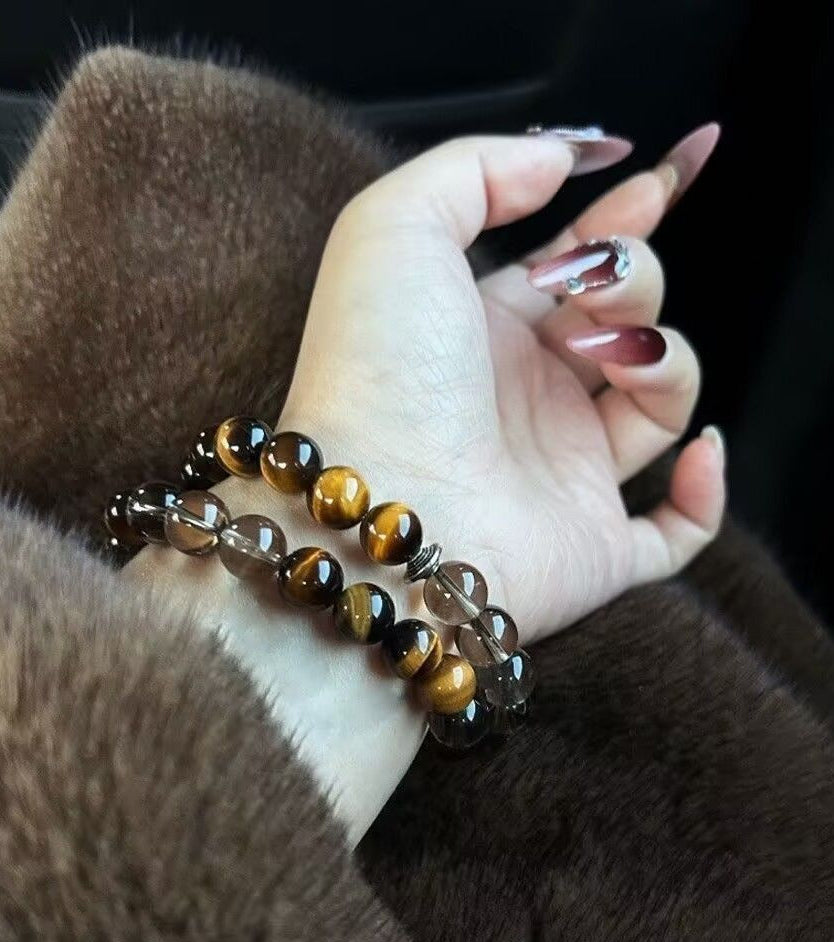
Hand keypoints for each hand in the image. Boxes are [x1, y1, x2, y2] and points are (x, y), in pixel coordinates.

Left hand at [283, 125, 724, 636]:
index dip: (622, 221)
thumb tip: (559, 159)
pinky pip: (674, 529)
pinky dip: (704, 492)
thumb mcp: (397, 226)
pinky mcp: (592, 546)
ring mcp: (562, 473)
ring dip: (666, 360)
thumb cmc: (377, 370)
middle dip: (633, 281)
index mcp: (484, 330)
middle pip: (623, 322)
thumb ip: (477, 169)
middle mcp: (526, 399)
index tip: (662, 181)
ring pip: (660, 404)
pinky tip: (698, 450)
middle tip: (588, 288)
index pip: (574, 265)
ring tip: (613, 356)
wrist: (379, 507)